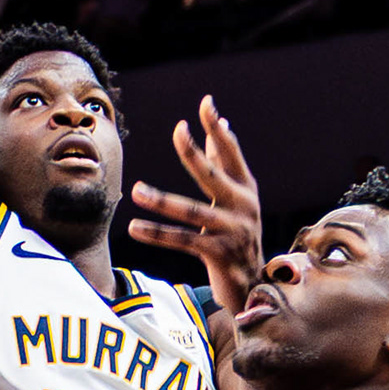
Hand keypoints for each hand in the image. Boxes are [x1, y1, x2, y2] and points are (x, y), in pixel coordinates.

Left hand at [127, 98, 264, 316]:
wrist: (253, 286)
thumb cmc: (238, 235)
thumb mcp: (237, 199)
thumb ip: (226, 165)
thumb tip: (221, 124)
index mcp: (246, 190)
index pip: (231, 153)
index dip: (218, 129)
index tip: (206, 103)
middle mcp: (243, 207)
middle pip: (213, 175)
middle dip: (195, 152)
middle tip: (179, 130)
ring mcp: (232, 231)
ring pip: (192, 212)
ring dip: (161, 201)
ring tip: (136, 191)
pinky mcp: (219, 254)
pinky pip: (183, 241)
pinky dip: (157, 234)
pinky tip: (135, 227)